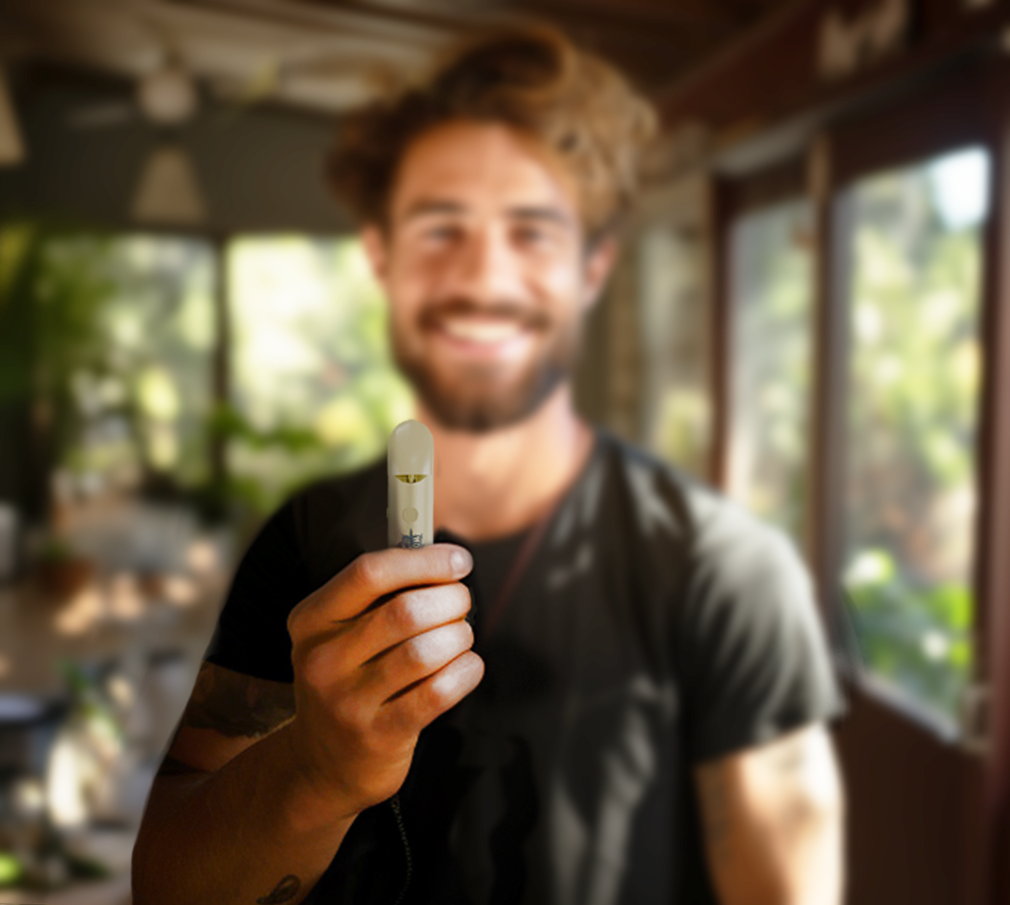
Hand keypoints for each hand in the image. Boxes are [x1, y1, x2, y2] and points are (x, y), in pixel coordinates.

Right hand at [284, 544, 482, 816]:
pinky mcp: (379, 736)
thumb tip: (442, 556)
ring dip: (459, 636)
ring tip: (461, 637)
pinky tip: (466, 666)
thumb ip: (384, 595)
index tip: (459, 560)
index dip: (423, 560)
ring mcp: (347, 702)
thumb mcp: (343, 633)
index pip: (369, 573)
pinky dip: (466, 671)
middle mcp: (323, 659)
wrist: (323, 763)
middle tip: (462, 602)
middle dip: (450, 599)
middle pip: (404, 611)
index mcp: (312, 620)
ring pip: (425, 651)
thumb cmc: (350, 679)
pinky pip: (438, 692)